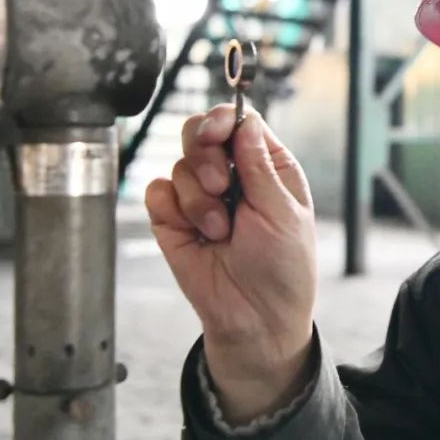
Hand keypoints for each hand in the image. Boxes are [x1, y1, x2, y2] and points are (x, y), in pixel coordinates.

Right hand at [145, 105, 316, 417]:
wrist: (255, 319)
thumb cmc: (282, 268)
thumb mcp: (282, 213)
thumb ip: (259, 166)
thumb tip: (245, 122)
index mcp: (267, 166)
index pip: (239, 123)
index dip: (223, 120)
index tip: (217, 133)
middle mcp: (232, 175)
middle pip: (200, 132)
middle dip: (205, 154)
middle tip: (220, 186)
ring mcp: (200, 196)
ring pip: (180, 165)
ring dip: (199, 199)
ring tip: (221, 231)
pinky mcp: (172, 220)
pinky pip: (157, 192)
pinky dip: (174, 211)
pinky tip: (198, 236)